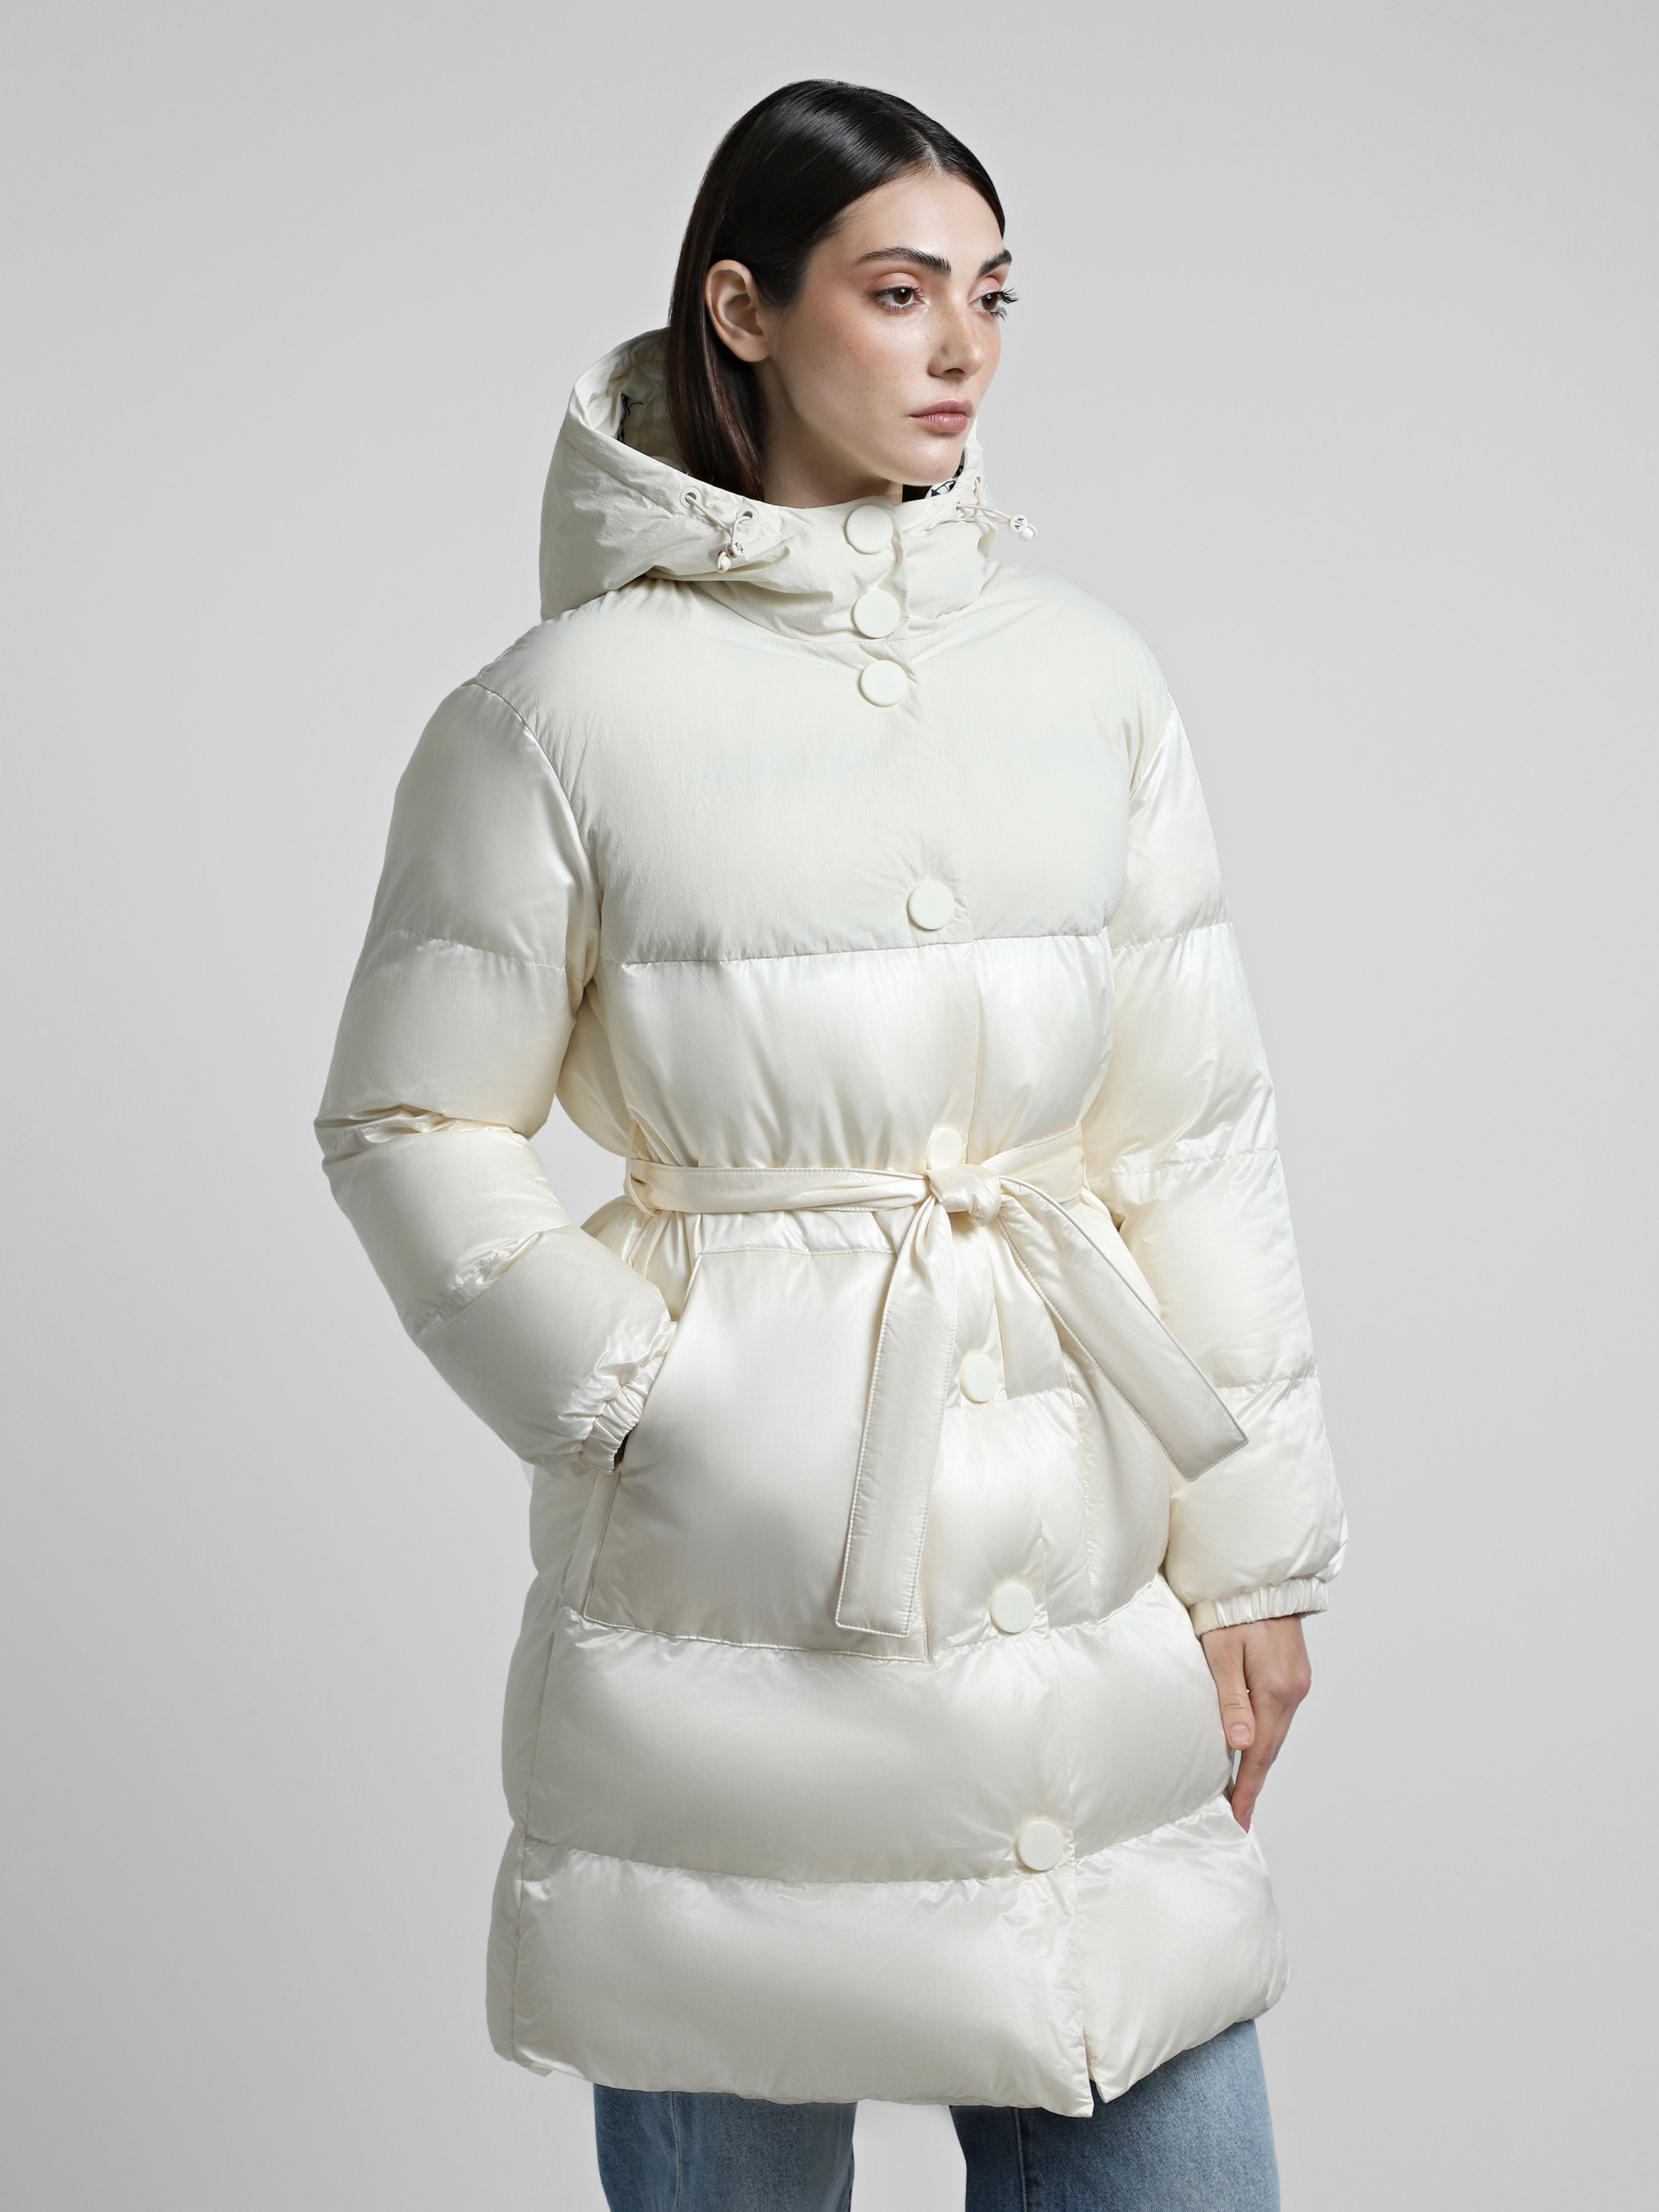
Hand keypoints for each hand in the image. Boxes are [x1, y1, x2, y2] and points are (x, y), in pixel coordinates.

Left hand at [1199, 1615, 1311, 1831]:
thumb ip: (1231, 1697)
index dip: (1248, 1786)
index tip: (1238, 1816)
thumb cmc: (1233, 1609)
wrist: (1260, 1578)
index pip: (1260, 1752)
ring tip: (1242, 1788)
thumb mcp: (1222, 1651)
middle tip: (1239, 1812)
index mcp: (1275, 1689)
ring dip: (1260, 1760)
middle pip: (1272, 1747)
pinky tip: (1253, 1746)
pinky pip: (1279, 1715)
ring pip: (1277, 1732)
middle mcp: (1292, 1690)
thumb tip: (1242, 1742)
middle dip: (1254, 1781)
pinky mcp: (1294, 1673)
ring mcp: (1297, 1682)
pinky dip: (1267, 1736)